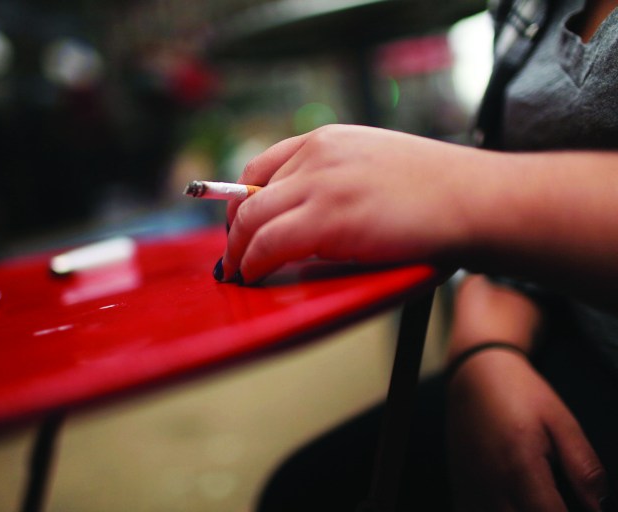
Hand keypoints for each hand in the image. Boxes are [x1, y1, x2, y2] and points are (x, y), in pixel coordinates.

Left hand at [221, 124, 484, 282]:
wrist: (477, 199)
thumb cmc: (439, 191)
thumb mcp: (375, 165)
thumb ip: (337, 177)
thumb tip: (305, 211)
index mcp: (327, 139)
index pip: (260, 168)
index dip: (241, 202)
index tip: (240, 226)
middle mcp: (316, 155)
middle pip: (248, 196)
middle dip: (234, 233)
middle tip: (233, 258)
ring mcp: (320, 185)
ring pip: (250, 221)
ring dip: (238, 253)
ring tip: (239, 274)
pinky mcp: (327, 218)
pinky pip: (268, 244)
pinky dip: (253, 264)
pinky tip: (255, 277)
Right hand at [447, 350, 607, 510]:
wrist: (474, 375)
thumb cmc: (520, 394)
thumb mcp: (561, 421)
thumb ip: (583, 466)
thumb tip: (600, 505)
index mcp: (520, 467)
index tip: (581, 507)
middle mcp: (491, 484)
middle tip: (558, 499)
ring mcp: (471, 488)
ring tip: (538, 498)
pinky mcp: (460, 487)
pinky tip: (514, 501)